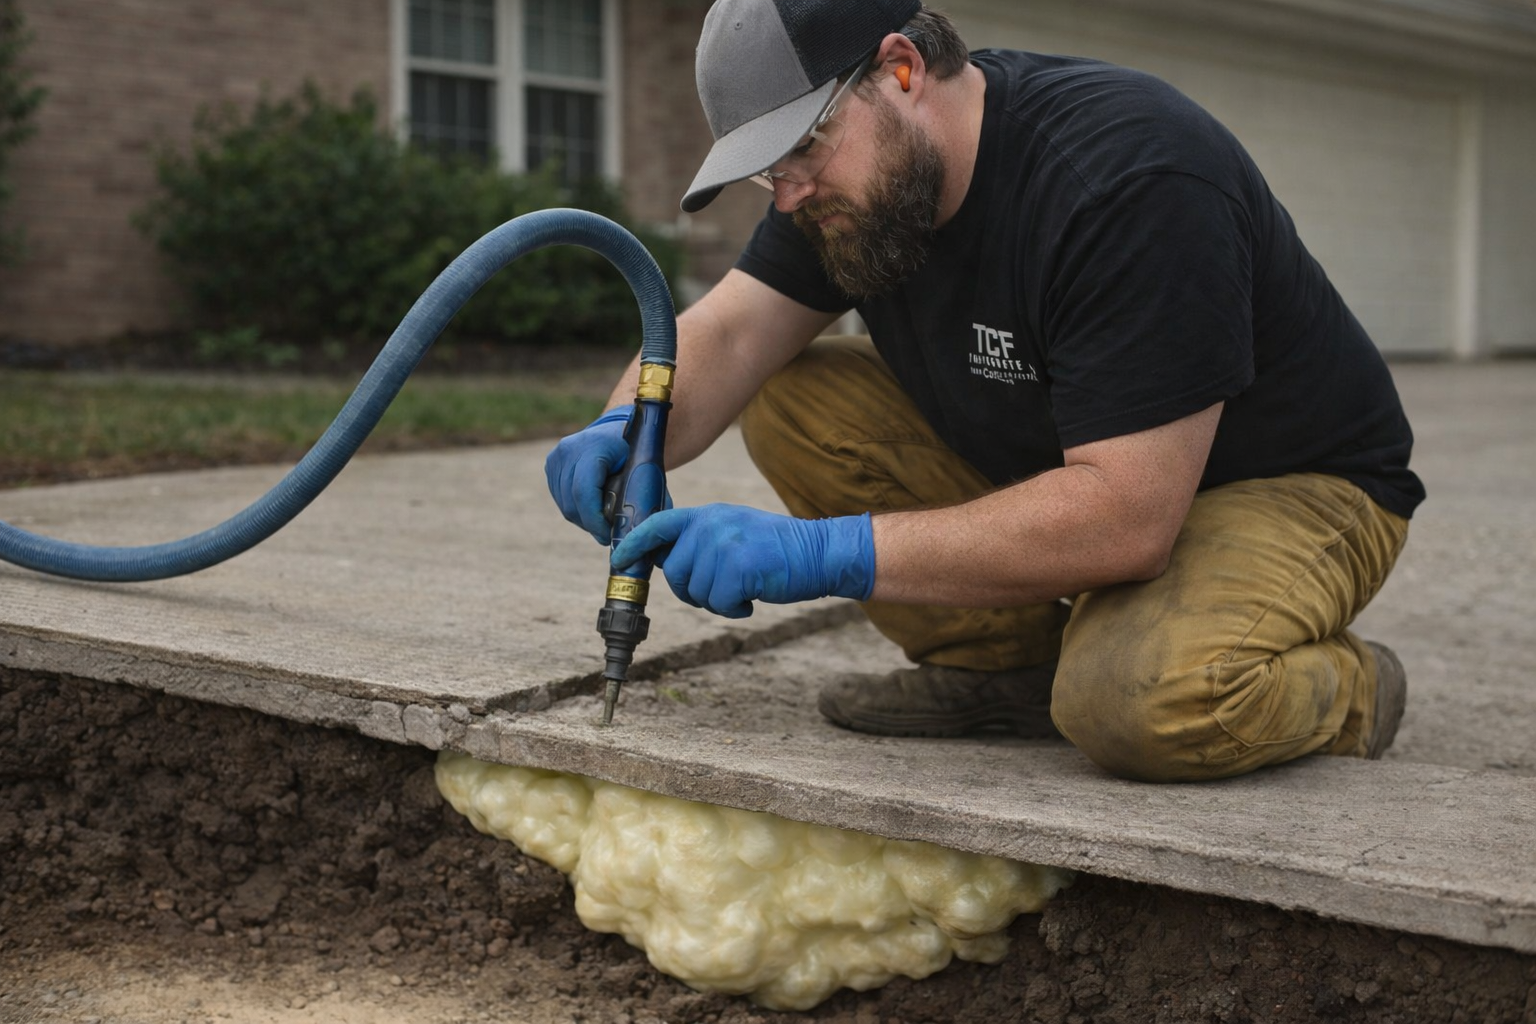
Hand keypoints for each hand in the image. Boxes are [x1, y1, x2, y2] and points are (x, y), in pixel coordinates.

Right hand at [544, 407, 631, 543]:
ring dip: (583, 520)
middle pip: (571, 502)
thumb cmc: (636, 451)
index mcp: (594, 446)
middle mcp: (569, 449)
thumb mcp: (644, 469)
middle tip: (608, 535)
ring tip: (602, 522)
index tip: (608, 536)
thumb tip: (642, 531)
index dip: (594, 520)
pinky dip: (576, 509)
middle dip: (590, 525)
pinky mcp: (551, 464)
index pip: (583, 491)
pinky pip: (560, 498)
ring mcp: (557, 456)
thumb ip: (643, 497)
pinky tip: (592, 509)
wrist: (618, 430)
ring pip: (564, 505)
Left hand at [609, 504, 874, 618]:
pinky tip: (753, 598)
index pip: (658, 524)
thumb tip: (667, 562)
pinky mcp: (737, 567)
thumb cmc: (779, 550)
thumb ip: (702, 540)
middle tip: (722, 591)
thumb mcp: (735, 531)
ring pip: (695, 592)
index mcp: (709, 514)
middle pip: (674, 571)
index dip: (634, 544)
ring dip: (717, 602)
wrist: (820, 553)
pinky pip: (718, 603)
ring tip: (744, 590)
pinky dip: (735, 610)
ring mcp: (723, 545)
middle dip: (691, 591)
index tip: (619, 559)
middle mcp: (711, 525)